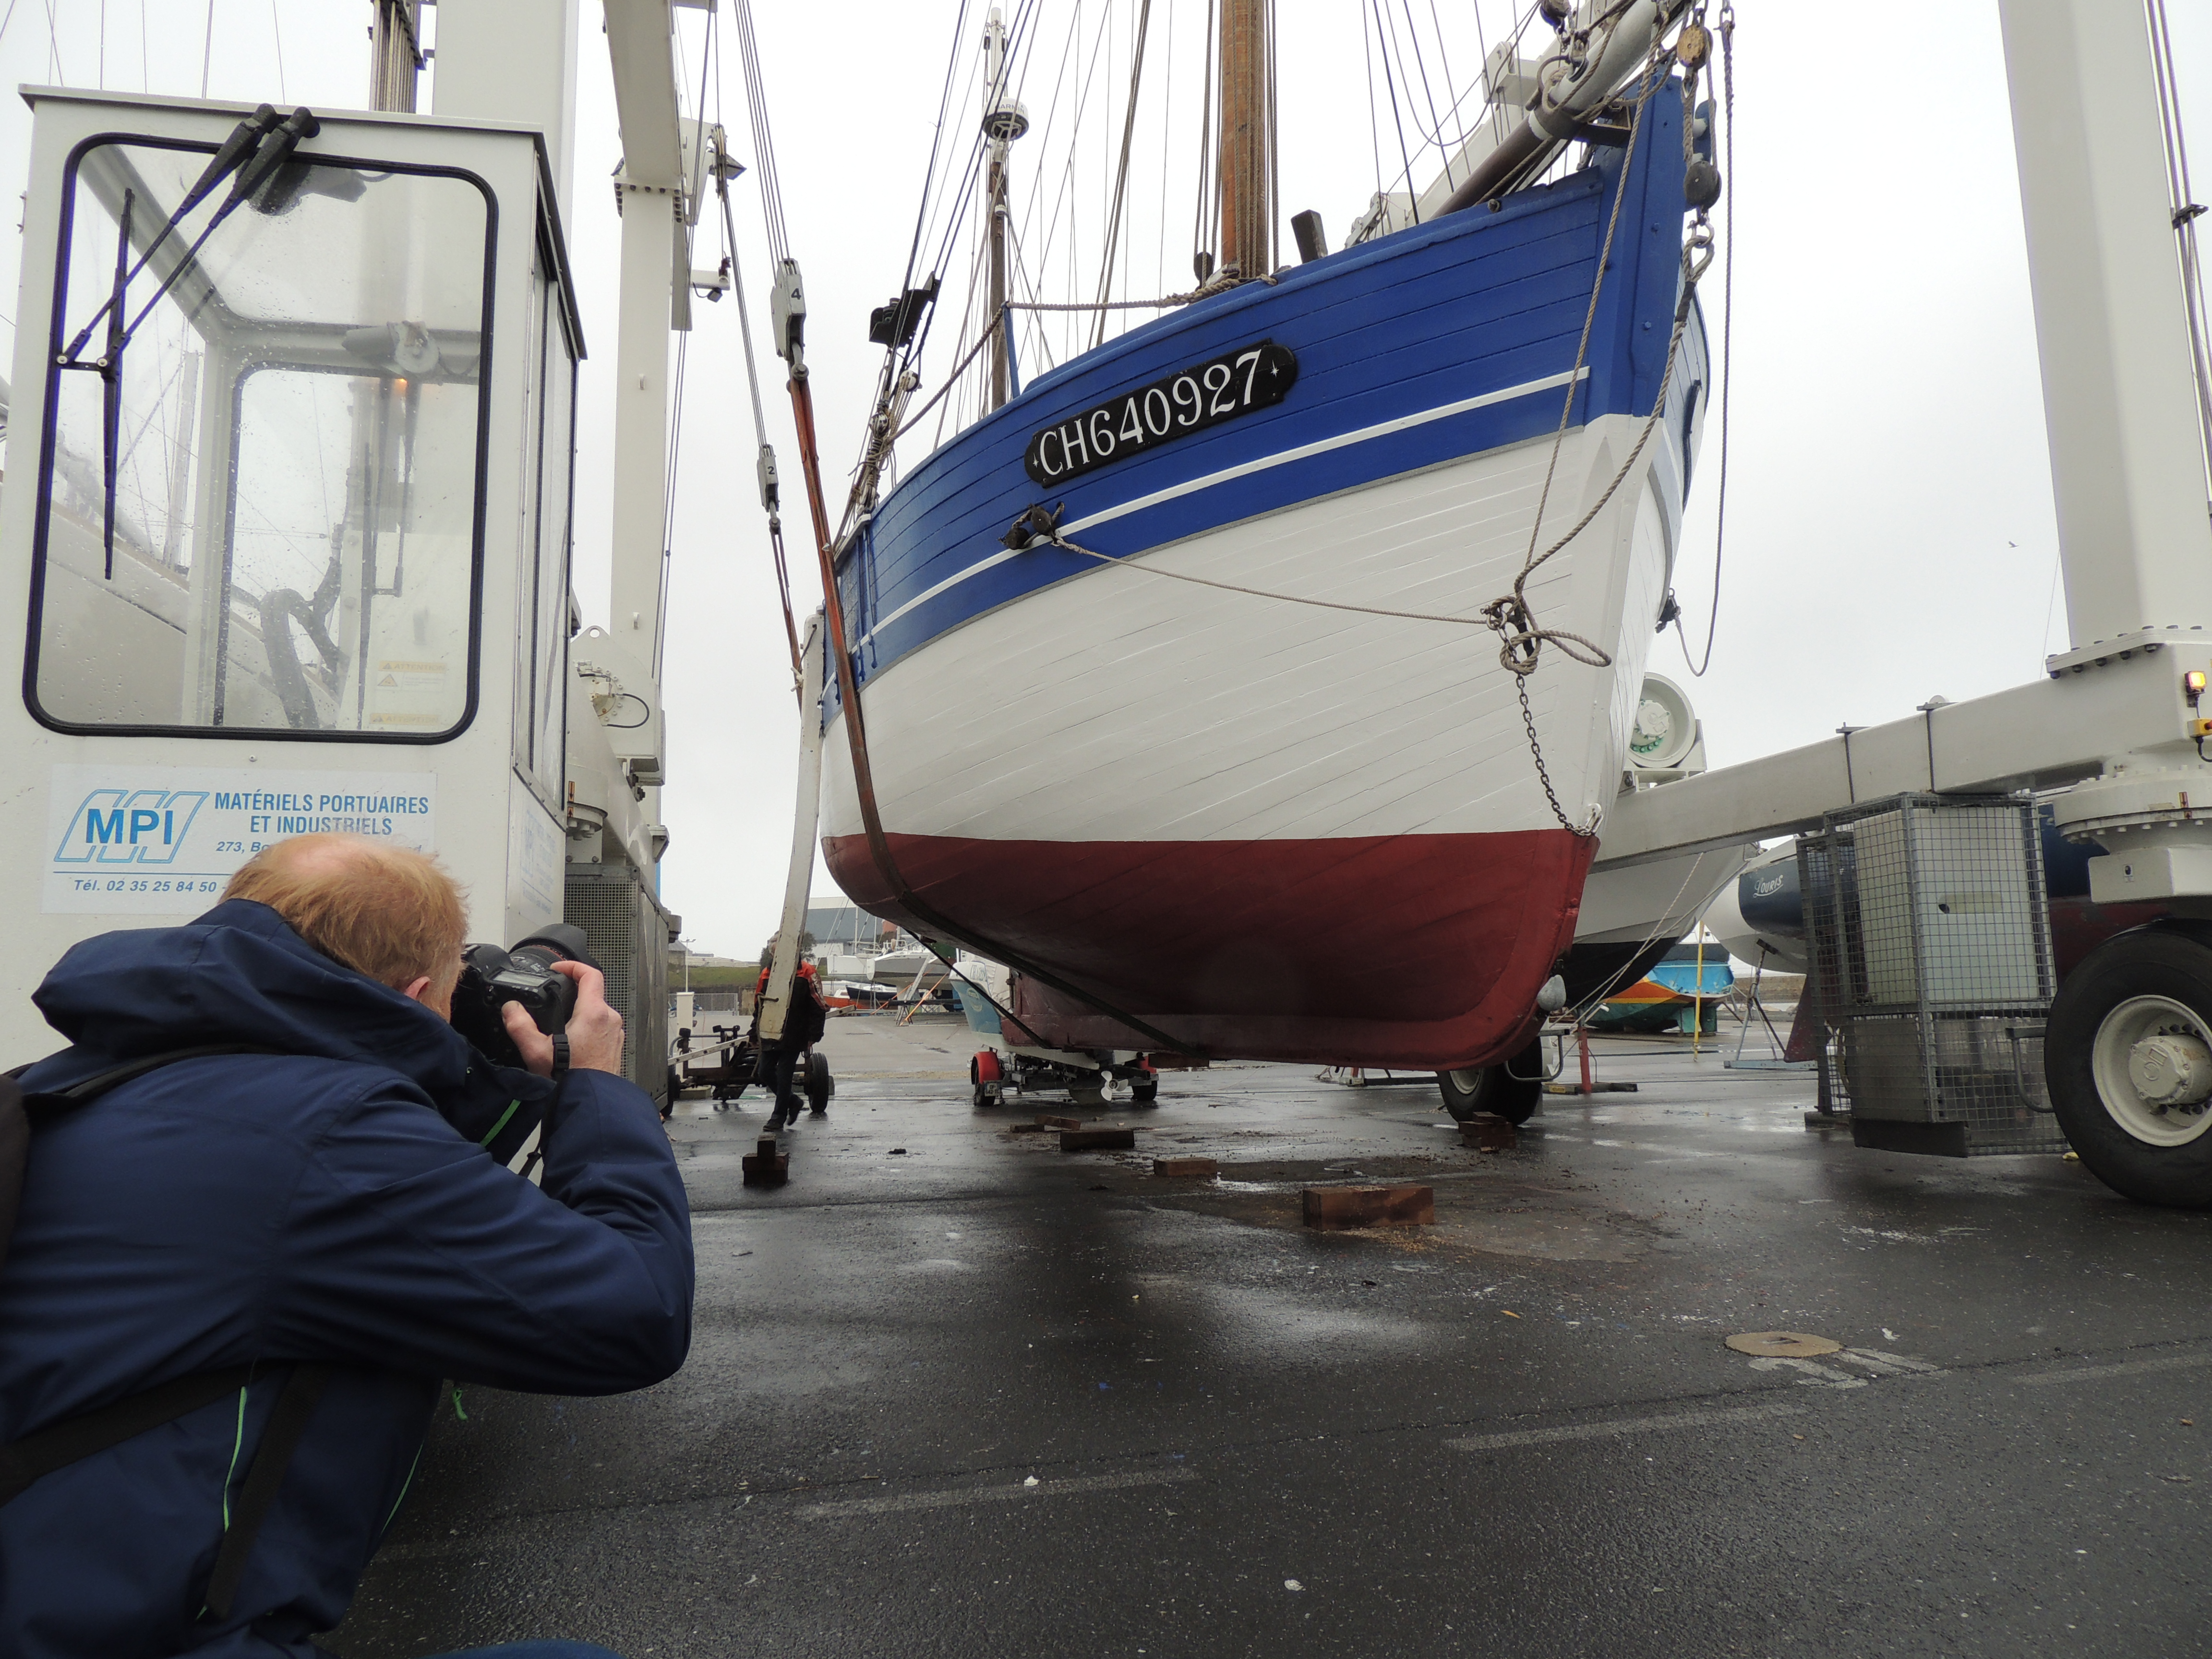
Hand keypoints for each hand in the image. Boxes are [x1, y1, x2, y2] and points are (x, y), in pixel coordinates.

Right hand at [502, 960, 624, 1078]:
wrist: (589, 1103)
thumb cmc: (570, 1080)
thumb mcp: (536, 1051)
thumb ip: (520, 1025)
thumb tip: (511, 1009)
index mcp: (594, 1013)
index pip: (590, 974)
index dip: (573, 965)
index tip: (559, 968)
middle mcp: (610, 1019)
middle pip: (593, 993)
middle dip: (573, 993)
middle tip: (555, 997)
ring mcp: (615, 1034)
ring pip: (598, 1011)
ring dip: (580, 1012)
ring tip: (559, 1024)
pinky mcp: (615, 1047)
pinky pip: (602, 1028)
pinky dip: (587, 1027)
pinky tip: (572, 1042)